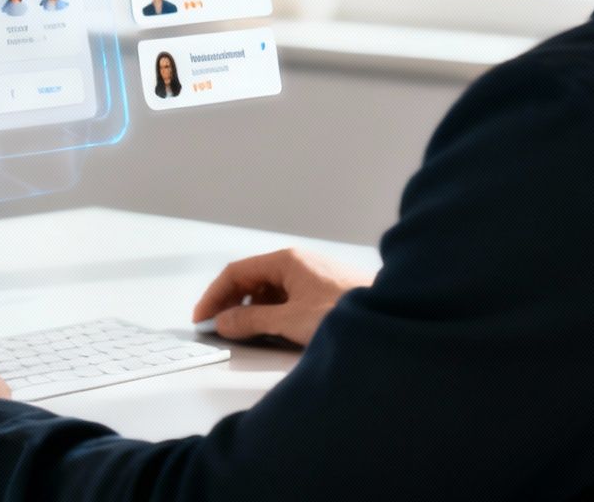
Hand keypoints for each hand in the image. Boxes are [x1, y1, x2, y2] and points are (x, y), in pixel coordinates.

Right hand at [191, 248, 373, 346]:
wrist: (390, 317)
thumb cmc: (346, 312)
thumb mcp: (290, 321)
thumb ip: (252, 321)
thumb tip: (223, 322)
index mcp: (286, 260)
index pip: (236, 272)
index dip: (214, 296)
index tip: (202, 317)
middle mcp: (297, 264)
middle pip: (251, 280)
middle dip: (231, 303)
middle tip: (217, 327)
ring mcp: (311, 277)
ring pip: (269, 290)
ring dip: (251, 310)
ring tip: (243, 333)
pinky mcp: (322, 293)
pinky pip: (286, 299)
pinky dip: (271, 313)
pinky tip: (270, 330)